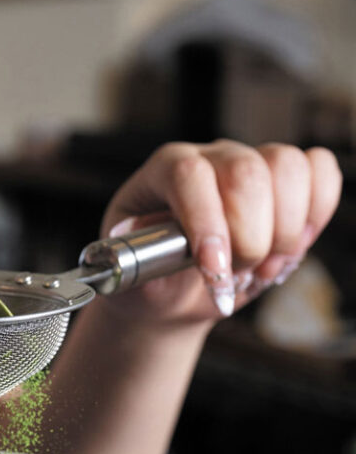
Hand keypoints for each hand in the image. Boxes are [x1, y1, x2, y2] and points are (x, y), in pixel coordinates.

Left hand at [100, 139, 342, 324]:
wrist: (171, 295)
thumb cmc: (151, 282)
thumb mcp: (133, 279)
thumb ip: (141, 262)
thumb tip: (161, 242)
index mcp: (163, 172)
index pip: (189, 174)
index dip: (208, 222)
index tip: (213, 268)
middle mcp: (211, 158)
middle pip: (247, 171)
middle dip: (248, 239)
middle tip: (233, 276)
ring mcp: (253, 163)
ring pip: (289, 169)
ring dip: (283, 233)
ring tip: (259, 269)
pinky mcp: (288, 181)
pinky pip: (320, 174)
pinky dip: (315, 216)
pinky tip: (286, 249)